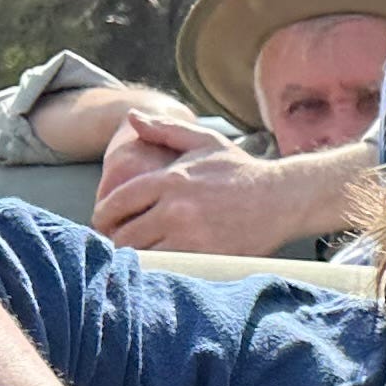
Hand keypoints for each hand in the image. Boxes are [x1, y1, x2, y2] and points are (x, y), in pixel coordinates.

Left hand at [91, 119, 342, 256]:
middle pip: (124, 235)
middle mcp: (176, 209)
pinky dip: (159, 269)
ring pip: (143, 256)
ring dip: (135, 258)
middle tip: (117, 244)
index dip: (103, 217)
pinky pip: (169, 268)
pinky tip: (160, 266)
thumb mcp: (204, 141)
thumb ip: (165, 129)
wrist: (283, 197)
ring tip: (136, 257)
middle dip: (116, 241)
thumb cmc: (241, 170)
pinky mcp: (208, 257)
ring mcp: (192, 236)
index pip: (117, 203)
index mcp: (169, 180)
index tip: (104, 224)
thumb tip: (132, 117)